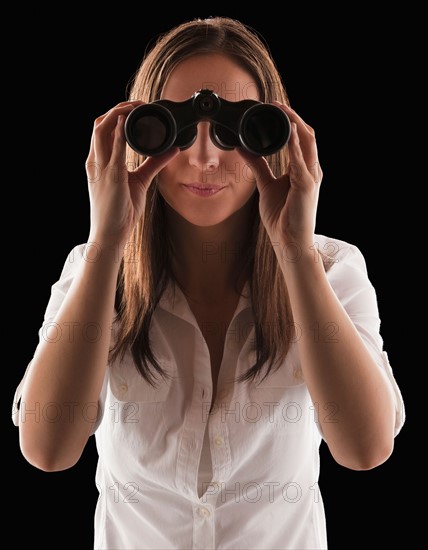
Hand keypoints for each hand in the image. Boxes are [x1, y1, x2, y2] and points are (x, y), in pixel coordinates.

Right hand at [85, 101, 178, 247]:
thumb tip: (171, 149)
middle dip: (117, 109)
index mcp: (99, 162)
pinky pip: (112, 150)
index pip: (102, 129)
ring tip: (136, 106)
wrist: (111, 234)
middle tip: (138, 103)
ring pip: (101, 130)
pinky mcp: (110, 177)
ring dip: (118, 114)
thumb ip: (153, 164)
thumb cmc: (120, 211)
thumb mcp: (139, 181)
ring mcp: (101, 169)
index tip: (135, 108)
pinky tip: (127, 123)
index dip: (116, 114)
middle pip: (99, 124)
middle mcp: (96, 162)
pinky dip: (119, 134)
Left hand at [237, 103, 322, 249]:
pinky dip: (294, 144)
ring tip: (281, 109)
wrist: (290, 242)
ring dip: (295, 123)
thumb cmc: (283, 217)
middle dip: (293, 116)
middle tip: (276, 103)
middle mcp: (311, 169)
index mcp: (303, 169)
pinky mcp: (307, 185)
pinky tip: (287, 131)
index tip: (274, 109)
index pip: (301, 138)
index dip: (290, 121)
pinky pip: (301, 159)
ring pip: (308, 141)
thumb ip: (258, 165)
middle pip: (308, 134)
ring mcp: (311, 176)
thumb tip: (243, 148)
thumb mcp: (266, 185)